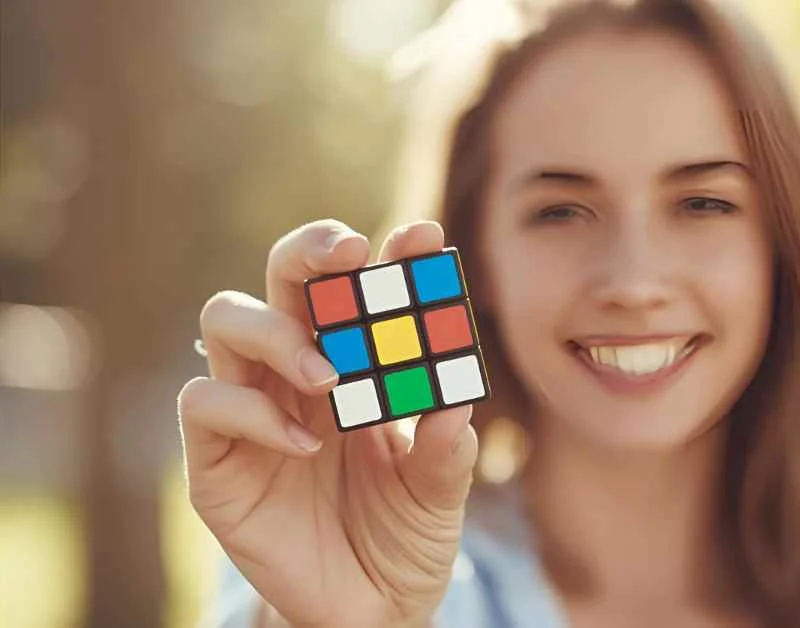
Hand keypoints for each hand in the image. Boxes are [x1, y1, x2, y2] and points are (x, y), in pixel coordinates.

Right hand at [178, 219, 477, 627]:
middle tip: (350, 254)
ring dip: (279, 333)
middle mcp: (299, 371)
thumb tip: (456, 400)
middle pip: (282, 276)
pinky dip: (252, 413)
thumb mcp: (440, 495)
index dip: (391, 255)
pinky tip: (304, 448)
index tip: (425, 236)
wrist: (368, 611)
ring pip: (227, 319)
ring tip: (329, 380)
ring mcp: (252, 409)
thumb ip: (446, 451)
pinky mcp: (214, 460)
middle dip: (311, 252)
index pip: (365, 291)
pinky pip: (206, 402)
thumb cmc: (405, 536)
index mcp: (360, 364)